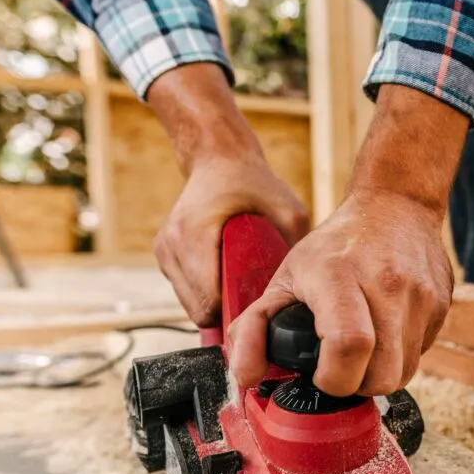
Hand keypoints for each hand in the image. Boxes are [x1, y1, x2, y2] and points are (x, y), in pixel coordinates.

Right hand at [144, 63, 309, 325]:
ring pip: (189, 304)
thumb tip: (309, 284)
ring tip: (243, 288)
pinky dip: (206, 291)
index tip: (258, 314)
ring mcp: (164, 250)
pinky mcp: (164, 254)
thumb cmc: (252, 182)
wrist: (218, 159)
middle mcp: (172, 244)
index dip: (234, 314)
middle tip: (256, 304)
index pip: (208, 300)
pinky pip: (185, 291)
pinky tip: (227, 277)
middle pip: (198, 309)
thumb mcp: (287, 209)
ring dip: (215, 303)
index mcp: (195, 234)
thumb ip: (295, 244)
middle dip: (226, 312)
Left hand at [228, 191, 452, 395]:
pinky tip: (386, 331)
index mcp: (340, 275)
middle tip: (342, 368)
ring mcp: (420, 295)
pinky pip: (421, 354)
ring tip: (363, 350)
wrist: (396, 205)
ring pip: (404, 373)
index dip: (334, 378)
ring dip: (380, 374)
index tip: (322, 375)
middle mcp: (387, 284)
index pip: (349, 346)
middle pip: (383, 375)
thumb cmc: (336, 246)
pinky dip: (400, 355)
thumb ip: (253, 327)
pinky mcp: (441, 304)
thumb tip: (245, 375)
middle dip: (358, 386)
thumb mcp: (284, 277)